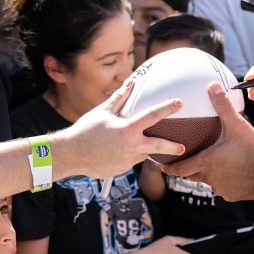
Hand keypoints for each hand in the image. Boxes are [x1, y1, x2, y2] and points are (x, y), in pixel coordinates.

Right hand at [57, 79, 182, 178]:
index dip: (167, 107)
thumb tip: (130, 83)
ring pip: (142, 153)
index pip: (152, 115)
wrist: (71, 154)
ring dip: (141, 148)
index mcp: (127, 129)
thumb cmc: (85, 130)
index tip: (179, 103)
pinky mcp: (121, 170)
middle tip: (182, 148)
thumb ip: (120, 97)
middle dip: (173, 147)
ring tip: (124, 144)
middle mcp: (131, 146)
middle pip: (159, 146)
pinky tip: (114, 152)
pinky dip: (128, 155)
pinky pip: (130, 161)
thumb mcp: (103, 111)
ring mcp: (127, 160)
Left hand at [161, 83, 253, 200]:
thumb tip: (213, 86)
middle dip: (187, 170)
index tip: (162, 166)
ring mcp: (222, 189)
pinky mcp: (234, 195)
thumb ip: (223, 106)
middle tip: (185, 163)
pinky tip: (233, 174)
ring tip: (213, 167)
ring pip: (210, 182)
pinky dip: (225, 182)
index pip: (180, 168)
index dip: (169, 167)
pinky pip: (225, 189)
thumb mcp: (237, 125)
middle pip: (192, 176)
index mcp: (206, 162)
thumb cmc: (253, 149)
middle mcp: (210, 178)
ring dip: (209, 175)